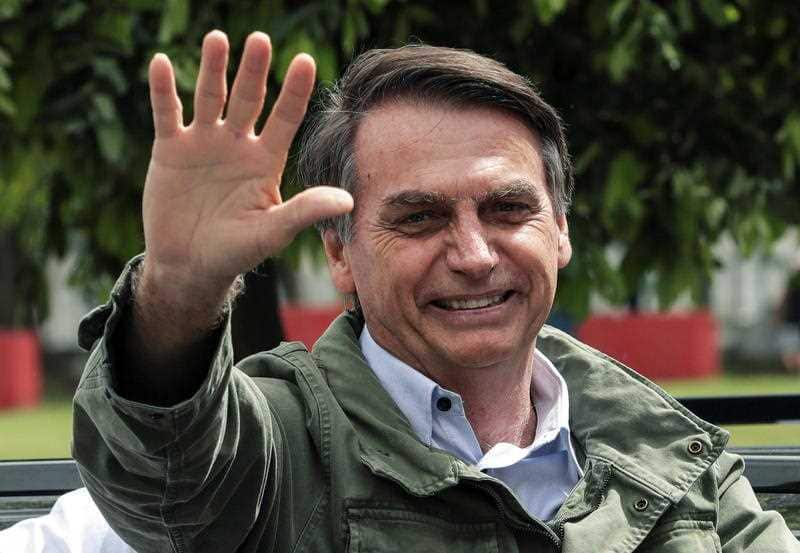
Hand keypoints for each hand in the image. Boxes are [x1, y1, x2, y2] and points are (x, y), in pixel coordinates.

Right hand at [142, 30, 352, 300]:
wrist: (191, 264)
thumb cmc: (237, 251)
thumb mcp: (273, 232)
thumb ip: (305, 211)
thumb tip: (348, 200)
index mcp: (266, 160)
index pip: (286, 117)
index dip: (295, 90)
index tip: (305, 60)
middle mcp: (237, 144)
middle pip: (249, 98)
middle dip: (254, 70)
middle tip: (260, 40)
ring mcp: (204, 144)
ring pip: (210, 97)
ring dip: (213, 69)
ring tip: (217, 38)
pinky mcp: (170, 150)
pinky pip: (167, 113)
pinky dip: (163, 90)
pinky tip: (160, 63)